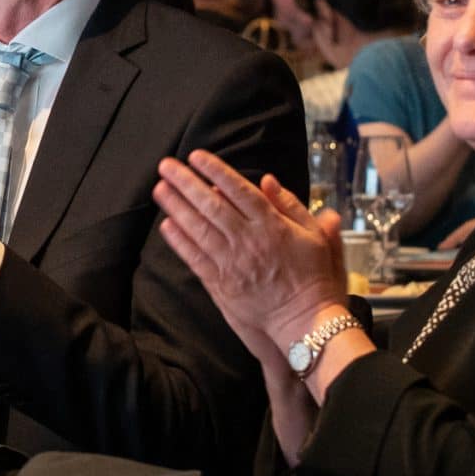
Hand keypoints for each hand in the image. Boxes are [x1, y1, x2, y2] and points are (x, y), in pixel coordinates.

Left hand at [153, 148, 351, 355]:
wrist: (306, 320)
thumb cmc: (313, 276)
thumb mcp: (315, 235)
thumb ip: (291, 205)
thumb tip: (267, 180)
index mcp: (272, 225)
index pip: (239, 190)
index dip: (215, 170)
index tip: (196, 156)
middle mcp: (249, 240)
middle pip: (212, 205)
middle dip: (186, 182)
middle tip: (165, 166)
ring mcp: (233, 262)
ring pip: (199, 229)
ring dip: (176, 207)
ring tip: (159, 189)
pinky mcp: (222, 284)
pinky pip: (196, 258)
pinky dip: (180, 241)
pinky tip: (166, 225)